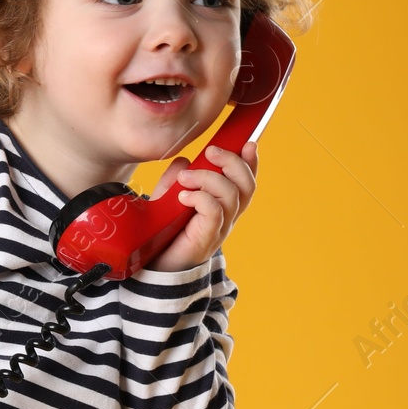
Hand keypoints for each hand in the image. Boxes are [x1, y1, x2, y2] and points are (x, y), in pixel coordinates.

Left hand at [145, 142, 258, 271]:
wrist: (156, 265)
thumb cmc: (165, 230)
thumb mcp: (168, 197)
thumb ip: (176, 178)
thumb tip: (184, 162)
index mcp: (225, 204)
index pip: (247, 181)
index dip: (252, 162)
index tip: (248, 143)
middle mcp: (228, 215)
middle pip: (246, 185)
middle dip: (232, 162)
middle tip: (210, 151)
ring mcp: (220, 227)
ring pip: (230, 194)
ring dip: (208, 178)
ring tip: (184, 178)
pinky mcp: (207, 237)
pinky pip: (214, 211)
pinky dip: (200, 197)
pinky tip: (182, 197)